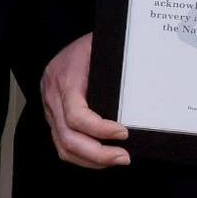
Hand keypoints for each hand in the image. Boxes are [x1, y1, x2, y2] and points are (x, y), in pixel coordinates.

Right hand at [39, 34, 129, 167]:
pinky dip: (83, 156)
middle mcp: (52, 95)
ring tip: (116, 159)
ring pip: (62, 145)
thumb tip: (146, 93)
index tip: (124, 133)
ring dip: (90, 159)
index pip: (75, 114)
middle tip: (124, 157)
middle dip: (97, 153)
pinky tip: (102, 157)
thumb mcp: (105, 48)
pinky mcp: (54, 116)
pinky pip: (63, 143)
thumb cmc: (95, 42)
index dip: (99, 129)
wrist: (75, 38)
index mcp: (64, 77)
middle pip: (67, 137)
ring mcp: (50, 108)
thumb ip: (116, 70)